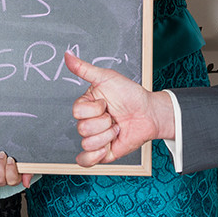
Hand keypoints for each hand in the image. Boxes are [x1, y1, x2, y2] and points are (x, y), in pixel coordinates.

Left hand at [0, 151, 31, 188]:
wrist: (5, 151)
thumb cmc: (16, 158)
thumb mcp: (26, 164)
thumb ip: (28, 172)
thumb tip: (26, 183)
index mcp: (14, 179)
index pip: (12, 180)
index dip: (10, 170)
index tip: (11, 158)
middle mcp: (2, 181)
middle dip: (0, 166)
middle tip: (2, 154)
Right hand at [66, 52, 174, 166]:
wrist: (149, 113)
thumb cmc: (130, 94)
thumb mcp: (107, 78)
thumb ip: (84, 69)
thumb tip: (67, 55)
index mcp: (86, 106)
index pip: (77, 112)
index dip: (94, 108)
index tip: (106, 103)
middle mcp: (88, 122)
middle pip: (82, 128)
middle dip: (103, 122)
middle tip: (114, 116)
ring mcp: (95, 138)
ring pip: (87, 143)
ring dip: (106, 136)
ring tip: (117, 129)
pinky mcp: (102, 153)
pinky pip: (86, 161)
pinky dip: (95, 156)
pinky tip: (107, 147)